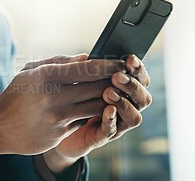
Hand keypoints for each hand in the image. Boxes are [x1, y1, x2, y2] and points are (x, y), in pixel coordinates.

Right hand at [0, 54, 124, 165]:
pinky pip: (83, 121)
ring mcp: (57, 118)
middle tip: (124, 77)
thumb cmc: (16, 94)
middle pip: (96, 88)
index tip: (122, 62)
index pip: (87, 68)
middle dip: (114, 82)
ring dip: (108, 99)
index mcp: (46, 76)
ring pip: (95, 107)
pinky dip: (91, 114)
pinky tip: (94, 107)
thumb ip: (60, 62)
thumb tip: (87, 58)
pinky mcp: (59, 134)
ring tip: (114, 92)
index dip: (109, 64)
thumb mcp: (31, 71)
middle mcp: (53, 98)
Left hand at [43, 55, 151, 172]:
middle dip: (132, 85)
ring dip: (124, 104)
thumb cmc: (63, 96)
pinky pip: (111, 131)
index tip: (129, 58)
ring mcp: (114, 124)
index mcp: (120, 89)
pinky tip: (107, 109)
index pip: (139, 78)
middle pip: (143, 98)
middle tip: (117, 76)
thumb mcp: (69, 80)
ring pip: (134, 117)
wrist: (50, 124)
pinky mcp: (99, 137)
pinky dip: (111, 120)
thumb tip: (85, 57)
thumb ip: (78, 70)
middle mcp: (123, 107)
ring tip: (109, 92)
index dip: (137, 69)